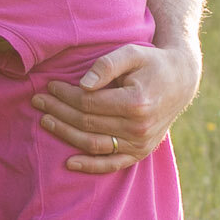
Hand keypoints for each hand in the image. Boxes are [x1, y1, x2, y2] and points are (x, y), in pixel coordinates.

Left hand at [32, 41, 200, 172]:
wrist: (181, 81)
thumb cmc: (152, 64)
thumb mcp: (132, 53)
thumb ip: (106, 65)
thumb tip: (82, 85)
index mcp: (136, 102)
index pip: (88, 103)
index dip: (65, 95)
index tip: (50, 86)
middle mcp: (138, 127)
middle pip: (87, 123)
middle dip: (58, 111)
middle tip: (38, 101)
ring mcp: (140, 143)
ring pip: (93, 144)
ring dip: (65, 134)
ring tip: (45, 121)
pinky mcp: (141, 152)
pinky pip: (112, 164)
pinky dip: (90, 166)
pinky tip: (69, 162)